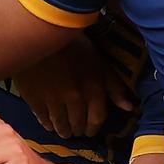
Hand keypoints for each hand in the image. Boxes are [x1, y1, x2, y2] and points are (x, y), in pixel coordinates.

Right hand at [12, 35, 133, 137]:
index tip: (90, 129)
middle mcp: (75, 98)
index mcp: (93, 88)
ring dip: (64, 130)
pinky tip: (49, 125)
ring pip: (61, 125)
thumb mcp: (98, 61)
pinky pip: (43, 119)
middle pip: (79, 124)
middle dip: (79, 129)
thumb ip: (113, 86)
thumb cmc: (72, 44)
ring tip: (65, 132)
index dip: (94, 127)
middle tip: (77, 131)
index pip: (97, 118)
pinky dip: (48, 124)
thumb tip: (128, 108)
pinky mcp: (34, 99)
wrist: (39, 32)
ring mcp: (53, 100)